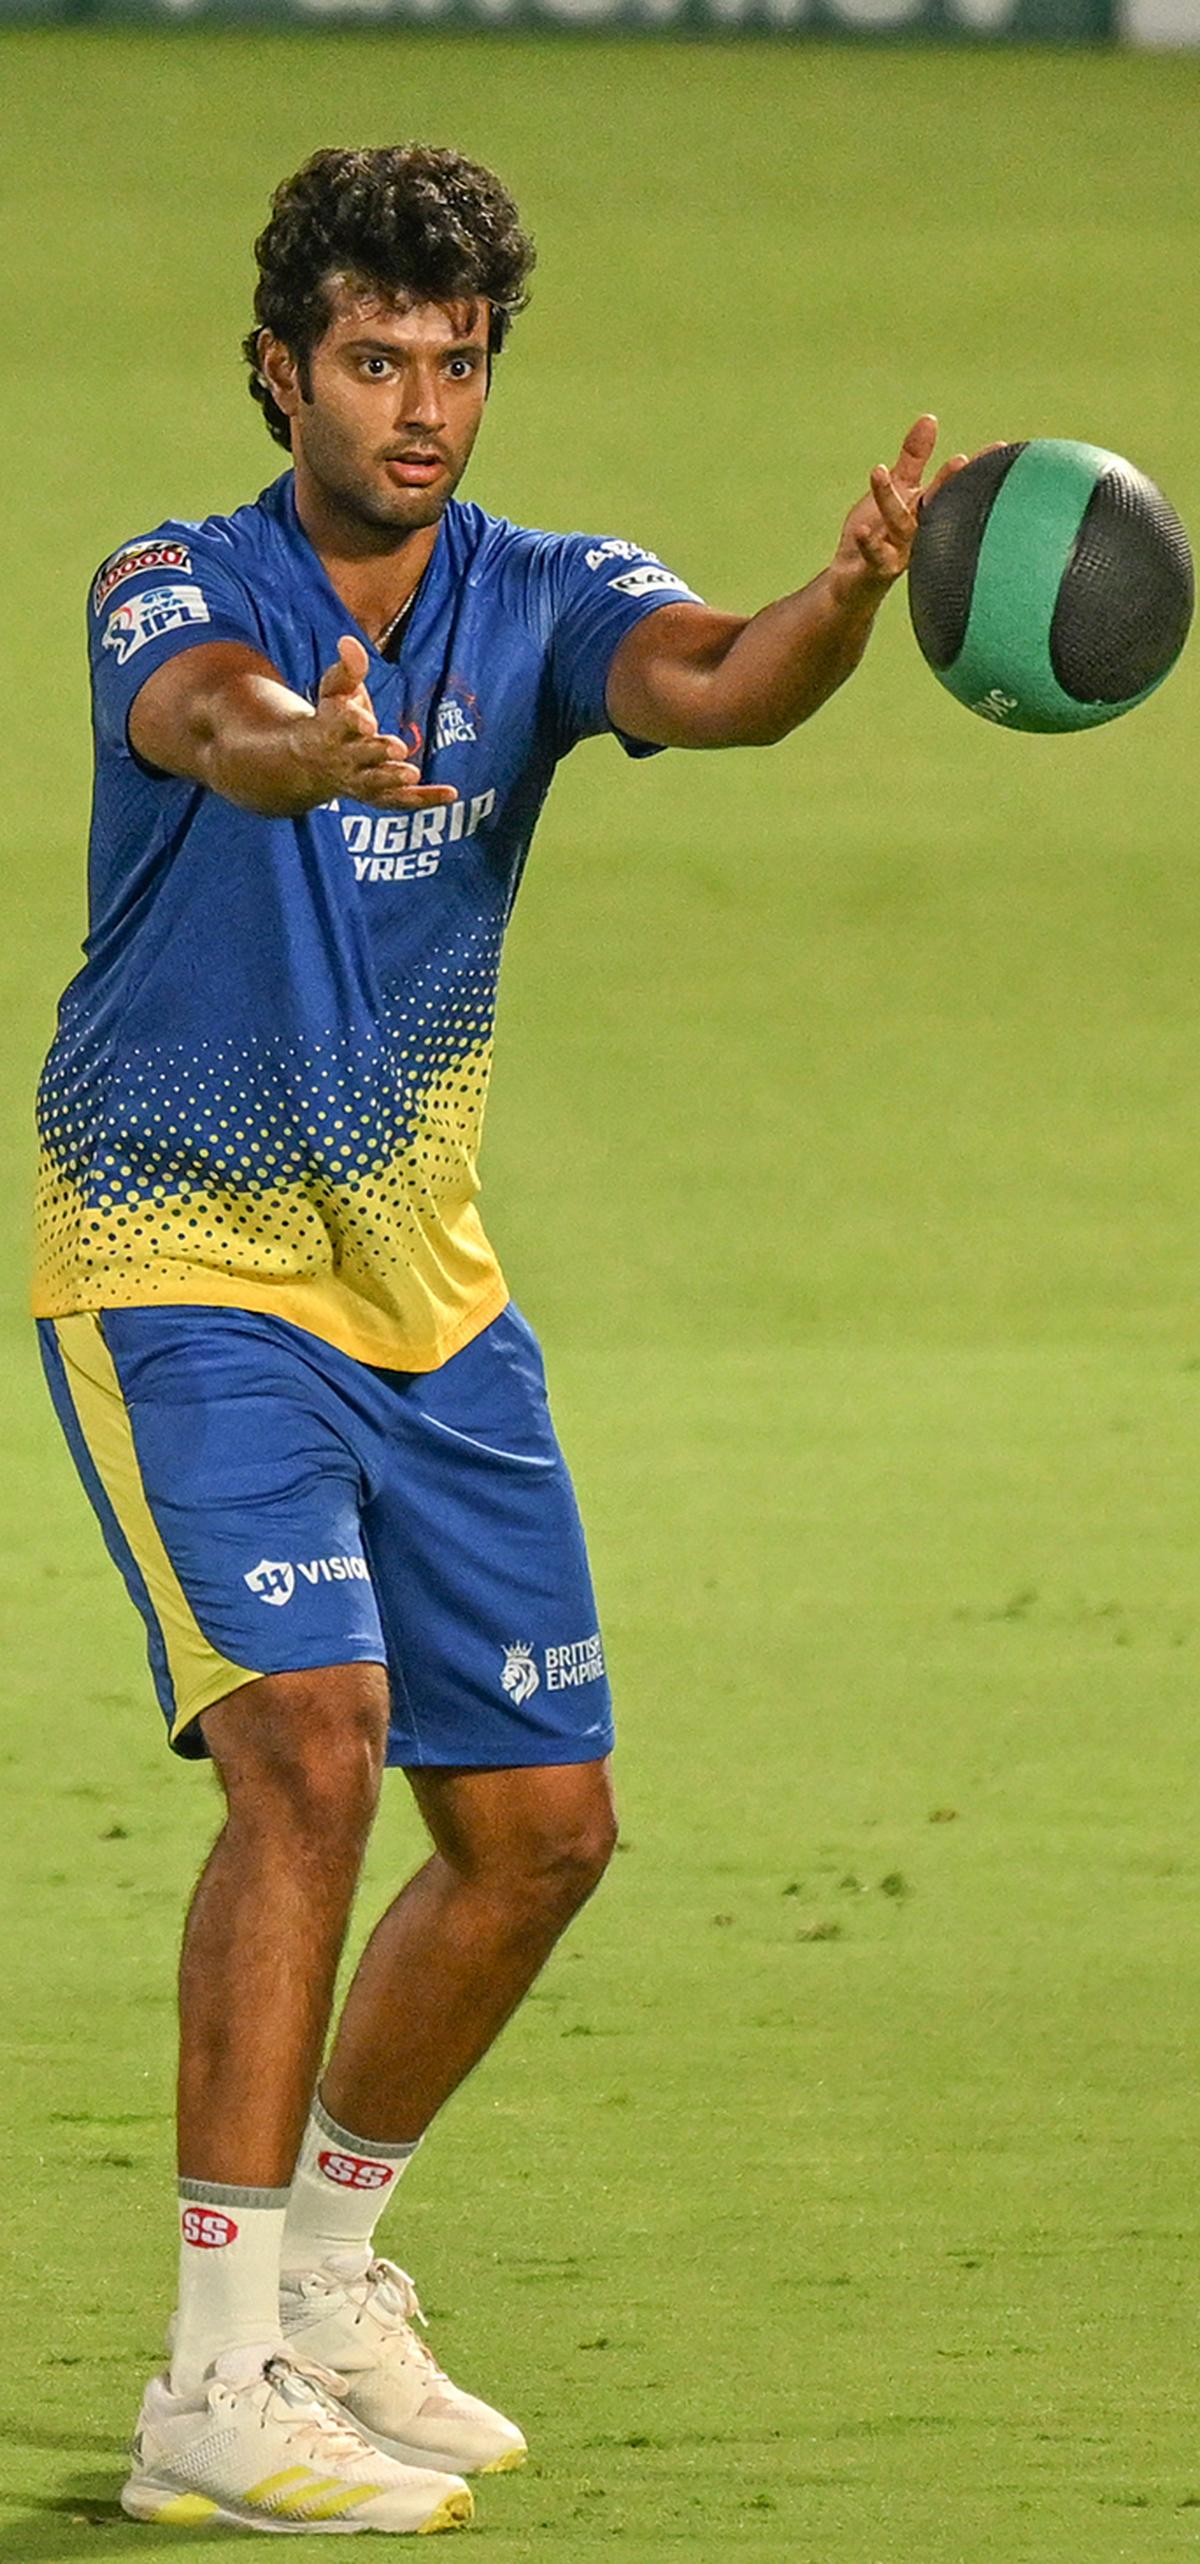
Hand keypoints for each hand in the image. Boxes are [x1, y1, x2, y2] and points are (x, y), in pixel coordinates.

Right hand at [294, 636, 457, 811]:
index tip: (368, 722)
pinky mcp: (378, 795)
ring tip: (413, 774)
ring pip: (375, 784)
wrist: (312, 763)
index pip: (340, 723)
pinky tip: (450, 793)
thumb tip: (349, 642)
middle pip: (359, 756)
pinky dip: (425, 798)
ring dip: (393, 779)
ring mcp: (360, 780)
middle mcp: (344, 757)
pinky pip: (400, 800)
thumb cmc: (331, 717)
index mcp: (330, 727)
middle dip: (376, 752)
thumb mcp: (335, 690)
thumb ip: (347, 668)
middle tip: (398, 748)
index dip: (353, 722)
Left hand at [829, 416, 970, 606]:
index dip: (976, 468)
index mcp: (930, 509)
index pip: (955, 485)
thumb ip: (915, 457)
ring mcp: (901, 552)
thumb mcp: (899, 490)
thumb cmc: (881, 533)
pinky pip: (875, 556)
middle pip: (936, 504)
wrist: (855, 581)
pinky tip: (863, 530)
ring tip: (879, 471)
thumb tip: (930, 419)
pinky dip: (869, 544)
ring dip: (889, 499)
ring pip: (899, 524)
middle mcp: (921, 531)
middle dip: (949, 485)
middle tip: (961, 462)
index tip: (1000, 446)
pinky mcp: (878, 569)